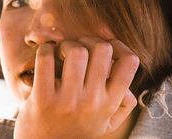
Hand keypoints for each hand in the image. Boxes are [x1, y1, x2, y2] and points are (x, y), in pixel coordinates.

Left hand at [14, 37, 138, 138]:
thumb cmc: (75, 130)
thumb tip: (129, 85)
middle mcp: (92, 102)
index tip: (103, 49)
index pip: (129, 62)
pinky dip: (45, 50)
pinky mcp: (42, 99)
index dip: (118, 46)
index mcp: (109, 104)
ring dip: (67, 44)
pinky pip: (45, 59)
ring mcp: (67, 101)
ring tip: (61, 53)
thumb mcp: (104, 122)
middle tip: (78, 48)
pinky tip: (46, 56)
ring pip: (76, 51)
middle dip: (89, 40)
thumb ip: (121, 105)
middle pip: (102, 49)